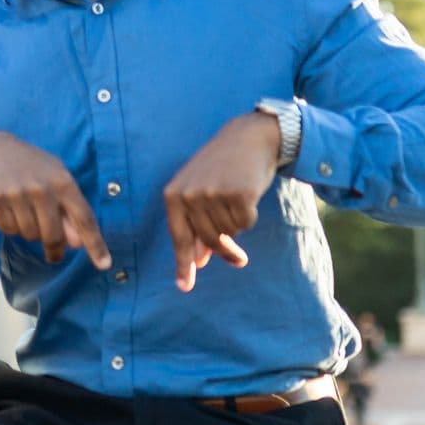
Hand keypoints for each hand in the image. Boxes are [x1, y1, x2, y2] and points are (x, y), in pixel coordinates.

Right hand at [0, 133, 110, 269]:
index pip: (83, 218)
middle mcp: (41, 187)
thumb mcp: (55, 182)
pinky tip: (7, 206)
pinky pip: (8, 230)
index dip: (95, 244)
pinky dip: (9, 225)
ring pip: (29, 235)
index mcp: (63, 181)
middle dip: (53, 248)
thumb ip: (69, 211)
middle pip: (53, 236)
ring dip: (28, 231)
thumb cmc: (32, 170)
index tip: (104, 265)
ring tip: (22, 209)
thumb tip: (76, 244)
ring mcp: (16, 193)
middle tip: (52, 253)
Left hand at [161, 111, 280, 290]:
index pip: (178, 237)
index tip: (185, 288)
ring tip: (238, 200)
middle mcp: (189, 194)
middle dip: (225, 252)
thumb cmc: (223, 167)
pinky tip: (249, 194)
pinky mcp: (237, 193)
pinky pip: (246, 222)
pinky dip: (250, 214)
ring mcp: (212, 193)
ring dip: (238, 225)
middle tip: (240, 261)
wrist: (249, 137)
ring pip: (229, 232)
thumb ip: (196, 224)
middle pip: (208, 240)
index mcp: (173, 194)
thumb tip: (199, 261)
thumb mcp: (201, 191)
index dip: (183, 264)